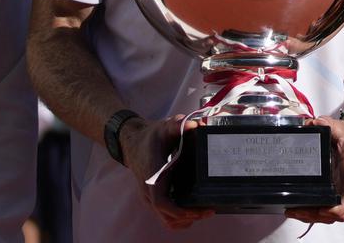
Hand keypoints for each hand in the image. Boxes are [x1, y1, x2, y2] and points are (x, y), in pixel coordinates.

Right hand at [121, 115, 213, 229]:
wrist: (133, 143)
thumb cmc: (152, 137)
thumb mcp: (165, 127)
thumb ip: (179, 124)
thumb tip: (197, 124)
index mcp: (153, 178)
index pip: (162, 203)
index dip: (180, 211)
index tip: (198, 210)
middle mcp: (149, 192)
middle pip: (167, 217)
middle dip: (189, 217)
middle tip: (210, 210)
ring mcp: (150, 198)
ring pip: (166, 220)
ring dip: (185, 220)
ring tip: (204, 212)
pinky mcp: (155, 198)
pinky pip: (165, 215)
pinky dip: (179, 219)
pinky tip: (193, 212)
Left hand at [285, 114, 343, 223]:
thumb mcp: (340, 128)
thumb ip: (328, 124)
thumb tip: (313, 123)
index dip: (340, 208)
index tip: (325, 208)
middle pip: (339, 212)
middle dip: (318, 215)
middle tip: (298, 210)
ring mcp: (342, 192)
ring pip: (331, 215)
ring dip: (312, 217)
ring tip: (293, 211)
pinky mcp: (334, 193)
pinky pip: (325, 209)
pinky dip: (312, 213)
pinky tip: (297, 209)